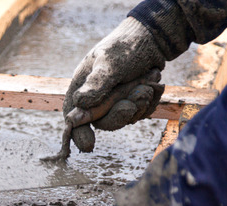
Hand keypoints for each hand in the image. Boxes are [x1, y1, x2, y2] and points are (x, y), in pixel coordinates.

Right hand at [64, 17, 166, 152]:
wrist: (152, 39)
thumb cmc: (124, 47)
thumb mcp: (109, 62)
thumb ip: (97, 83)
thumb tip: (79, 103)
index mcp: (82, 88)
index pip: (73, 116)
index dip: (78, 133)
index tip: (88, 146)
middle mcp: (95, 99)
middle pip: (103, 122)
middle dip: (122, 112)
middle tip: (140, 93)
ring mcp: (114, 103)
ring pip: (125, 119)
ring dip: (140, 102)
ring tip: (149, 79)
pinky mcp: (131, 104)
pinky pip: (140, 114)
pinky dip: (150, 101)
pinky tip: (154, 83)